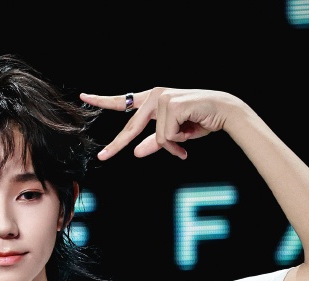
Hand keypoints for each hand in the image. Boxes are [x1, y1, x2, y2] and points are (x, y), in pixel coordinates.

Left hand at [79, 87, 237, 160]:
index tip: (84, 97)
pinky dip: (178, 143)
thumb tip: (135, 152)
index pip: (124, 102)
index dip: (103, 100)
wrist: (224, 112)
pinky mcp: (171, 104)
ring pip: (156, 138)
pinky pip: (167, 137)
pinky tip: (191, 133)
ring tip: (187, 141)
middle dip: (117, 145)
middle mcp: (155, 95)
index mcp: (153, 100)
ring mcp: (162, 98)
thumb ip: (154, 143)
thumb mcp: (174, 136)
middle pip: (131, 128)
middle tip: (103, 156)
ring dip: (172, 145)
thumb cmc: (200, 121)